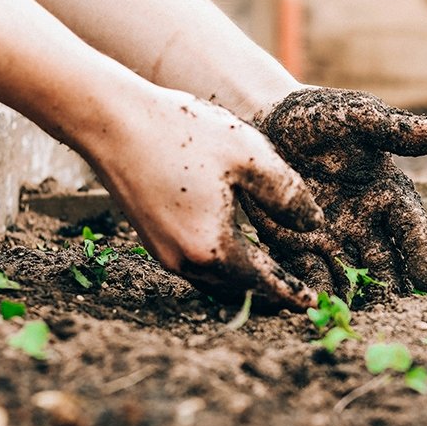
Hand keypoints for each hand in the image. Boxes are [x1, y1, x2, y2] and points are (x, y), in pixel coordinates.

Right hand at [84, 89, 323, 308]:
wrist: (112, 122)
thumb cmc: (182, 132)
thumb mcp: (249, 155)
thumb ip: (287, 195)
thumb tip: (314, 225)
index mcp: (213, 247)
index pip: (263, 283)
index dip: (291, 293)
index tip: (313, 303)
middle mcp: (185, 261)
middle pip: (238, 290)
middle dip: (269, 295)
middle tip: (297, 295)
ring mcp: (163, 253)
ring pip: (215, 282)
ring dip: (245, 284)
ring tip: (271, 277)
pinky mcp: (151, 239)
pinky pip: (196, 267)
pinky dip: (222, 268)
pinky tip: (234, 252)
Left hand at [242, 87, 426, 296]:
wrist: (268, 121)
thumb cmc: (319, 117)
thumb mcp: (358, 117)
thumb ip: (398, 130)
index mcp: (387, 193)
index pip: (410, 228)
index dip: (420, 253)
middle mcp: (364, 222)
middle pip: (384, 261)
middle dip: (391, 287)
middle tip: (395, 312)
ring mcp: (332, 237)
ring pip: (350, 274)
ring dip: (356, 296)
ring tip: (359, 318)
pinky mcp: (298, 244)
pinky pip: (310, 272)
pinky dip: (316, 289)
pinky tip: (318, 306)